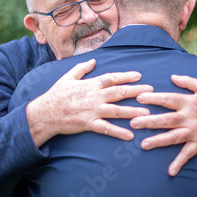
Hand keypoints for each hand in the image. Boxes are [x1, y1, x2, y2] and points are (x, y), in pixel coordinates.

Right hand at [26, 59, 152, 146]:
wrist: (45, 113)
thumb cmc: (56, 94)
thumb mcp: (68, 77)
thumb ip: (82, 68)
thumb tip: (94, 60)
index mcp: (90, 84)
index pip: (112, 78)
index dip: (126, 76)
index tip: (139, 75)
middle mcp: (94, 97)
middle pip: (119, 92)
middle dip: (136, 91)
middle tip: (151, 91)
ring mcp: (92, 111)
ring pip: (116, 111)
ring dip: (133, 111)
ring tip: (147, 113)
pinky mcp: (88, 124)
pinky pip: (106, 129)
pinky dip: (118, 132)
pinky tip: (130, 136)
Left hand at [130, 75, 196, 175]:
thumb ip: (188, 81)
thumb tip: (172, 76)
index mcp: (190, 102)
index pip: (169, 99)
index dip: (154, 98)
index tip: (139, 98)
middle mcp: (190, 117)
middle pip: (167, 119)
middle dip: (150, 122)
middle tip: (133, 123)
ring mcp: (194, 131)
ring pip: (174, 137)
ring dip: (159, 141)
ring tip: (143, 145)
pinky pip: (188, 154)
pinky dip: (180, 162)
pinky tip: (170, 171)